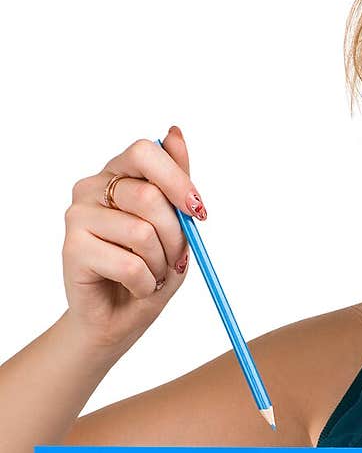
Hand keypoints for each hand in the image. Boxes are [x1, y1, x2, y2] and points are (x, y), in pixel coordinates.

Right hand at [61, 127, 202, 355]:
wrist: (117, 320)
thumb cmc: (147, 273)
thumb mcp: (173, 229)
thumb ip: (175, 184)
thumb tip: (175, 133)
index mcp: (117, 174)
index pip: (145, 152)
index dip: (178, 180)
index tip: (198, 212)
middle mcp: (92, 188)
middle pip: (148, 197)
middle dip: (176, 237)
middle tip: (175, 260)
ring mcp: (77, 216)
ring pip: (142, 233)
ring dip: (161, 265)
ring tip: (153, 276)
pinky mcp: (72, 248)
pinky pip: (130, 264)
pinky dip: (146, 284)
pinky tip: (137, 287)